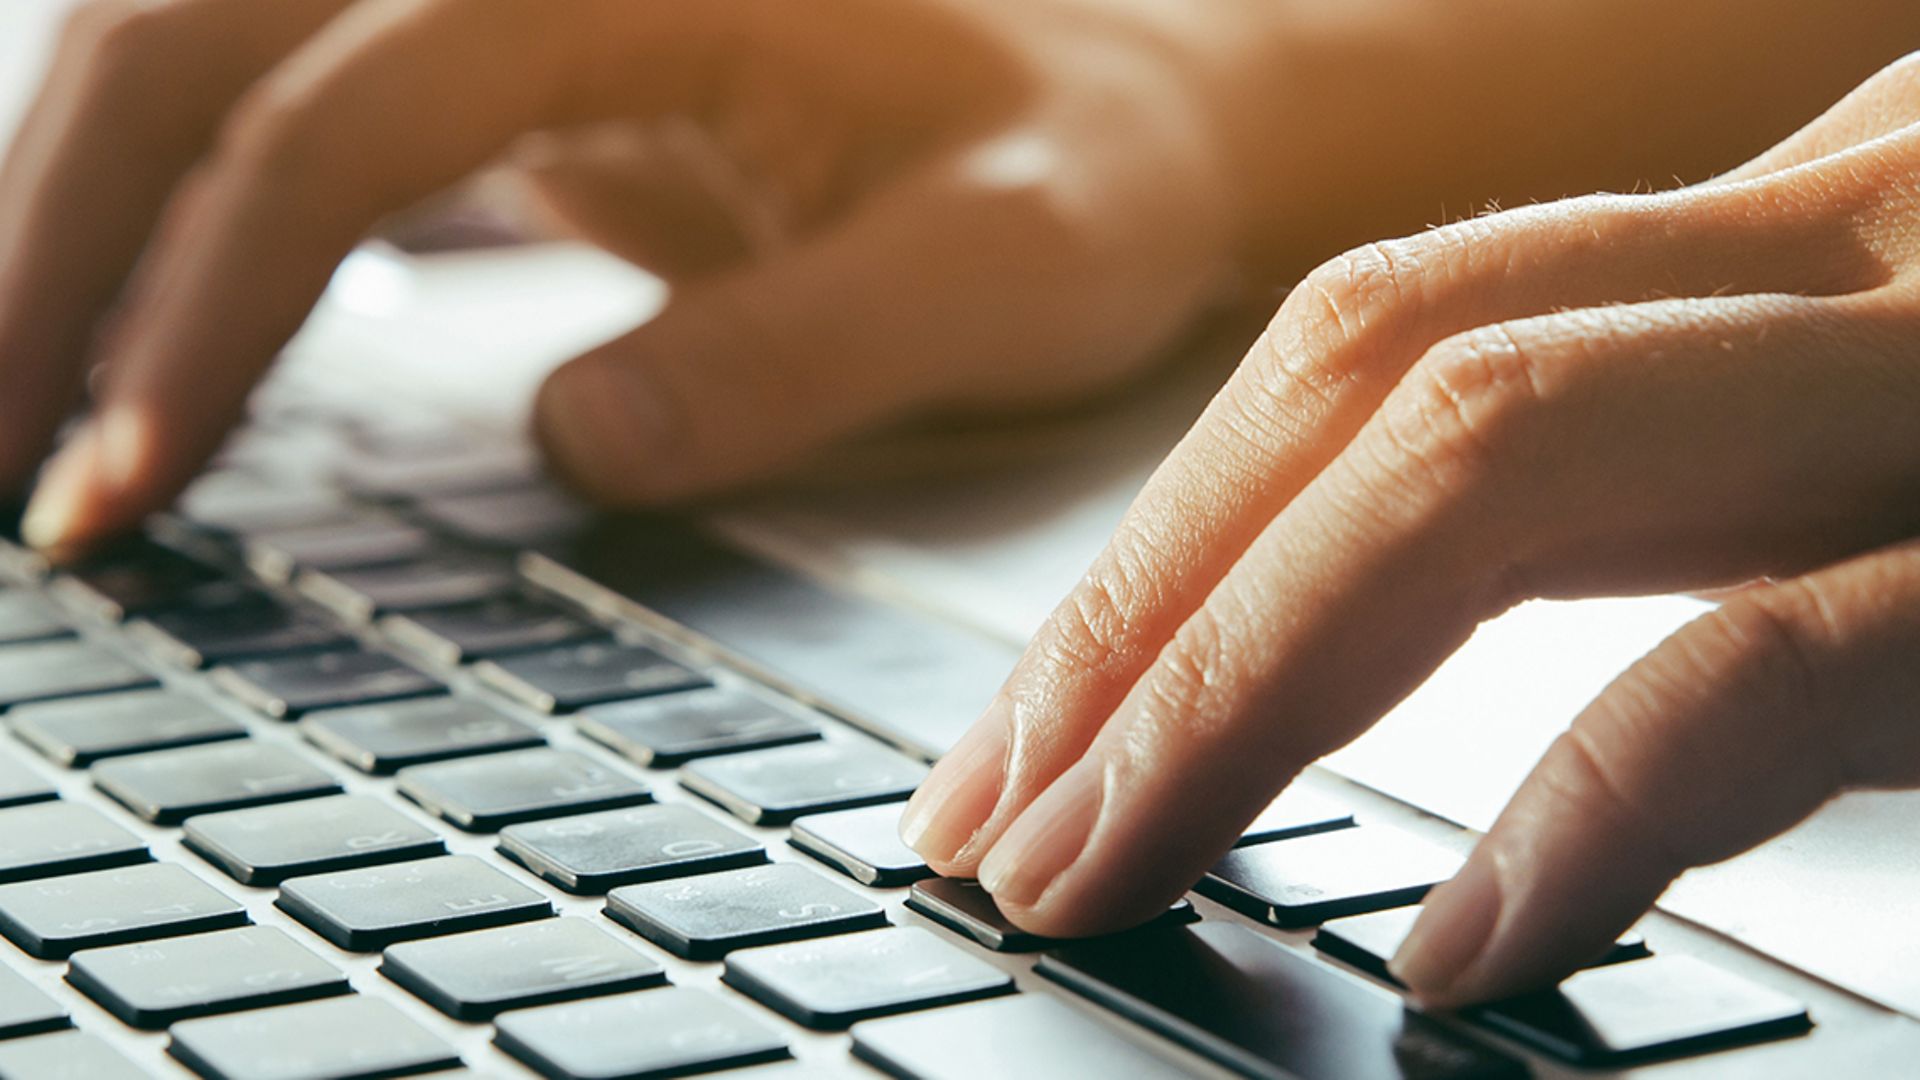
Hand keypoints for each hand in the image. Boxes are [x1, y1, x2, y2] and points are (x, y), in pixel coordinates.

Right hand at [0, 0, 1241, 550]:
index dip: (207, 301)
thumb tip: (574, 442)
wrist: (1130, 97)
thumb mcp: (1005, 268)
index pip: (346, 112)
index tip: (126, 488)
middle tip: (2, 475)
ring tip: (17, 410)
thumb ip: (805, 345)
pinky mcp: (493, 36)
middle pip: (190, 31)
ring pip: (184, 35)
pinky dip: (163, 199)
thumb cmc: (1083, 172)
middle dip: (56, 246)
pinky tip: (126, 324)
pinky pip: (264, 86)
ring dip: (69, 210)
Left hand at [900, 53, 1919, 1005]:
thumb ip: (1680, 461)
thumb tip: (1384, 606)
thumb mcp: (1882, 410)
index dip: (1167, 540)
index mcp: (1772, 234)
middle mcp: (1837, 246)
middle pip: (1368, 373)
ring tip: (1106, 863)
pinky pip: (1779, 653)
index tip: (1025, 730)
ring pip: (1492, 453)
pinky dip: (1596, 800)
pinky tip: (1467, 934)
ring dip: (1242, 681)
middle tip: (996, 817)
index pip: (1374, 341)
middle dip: (1142, 613)